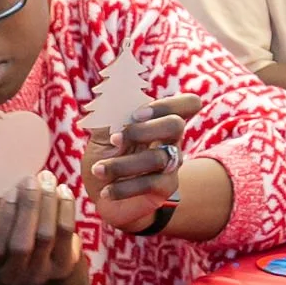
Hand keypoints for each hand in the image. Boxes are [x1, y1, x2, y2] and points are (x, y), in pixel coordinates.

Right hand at [0, 171, 83, 284]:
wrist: (39, 250)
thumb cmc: (11, 224)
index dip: (5, 216)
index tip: (13, 189)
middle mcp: (13, 275)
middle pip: (22, 243)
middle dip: (28, 207)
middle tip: (31, 179)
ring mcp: (39, 274)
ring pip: (45, 237)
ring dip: (47, 203)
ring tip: (47, 178)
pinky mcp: (63, 267)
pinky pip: (66, 234)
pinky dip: (65, 208)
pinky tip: (63, 189)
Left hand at [83, 93, 201, 232]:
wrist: (100, 192)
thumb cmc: (104, 156)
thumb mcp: (102, 131)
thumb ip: (109, 112)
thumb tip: (110, 91)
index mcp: (158, 119)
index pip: (187, 103)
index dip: (166, 105)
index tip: (136, 114)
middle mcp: (171, 139)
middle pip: (175, 125)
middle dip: (142, 130)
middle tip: (114, 140)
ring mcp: (171, 164)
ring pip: (157, 158)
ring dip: (121, 164)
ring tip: (98, 170)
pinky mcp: (166, 187)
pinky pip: (150, 183)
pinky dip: (123, 187)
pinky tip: (106, 191)